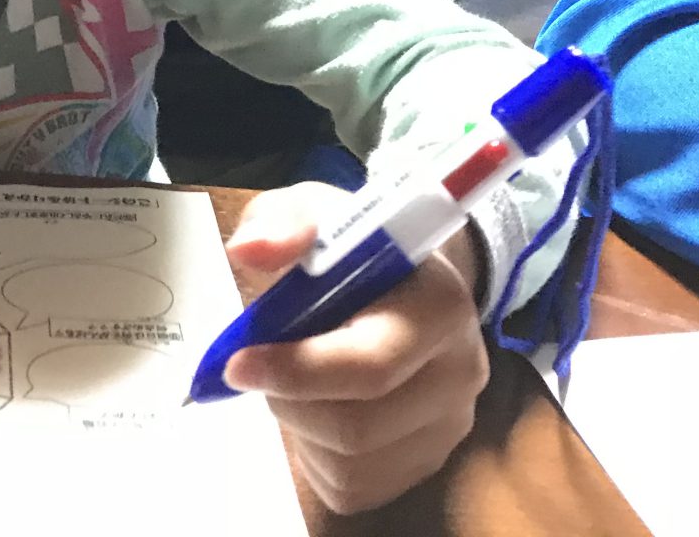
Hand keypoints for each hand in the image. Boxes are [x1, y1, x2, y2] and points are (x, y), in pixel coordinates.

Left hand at [224, 184, 490, 514]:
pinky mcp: (428, 464)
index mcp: (440, 304)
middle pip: (354, 425)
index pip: (371, 364)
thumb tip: (251, 250)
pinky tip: (317, 405)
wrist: (400, 282)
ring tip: (297, 375)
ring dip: (298, 425)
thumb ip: (281, 223)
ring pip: (348, 462)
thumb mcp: (314, 212)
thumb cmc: (351, 249)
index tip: (238, 362)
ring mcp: (449, 426)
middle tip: (261, 364)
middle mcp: (460, 372)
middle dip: (287, 398)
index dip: (296, 370)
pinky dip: (315, 454)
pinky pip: (351, 486)